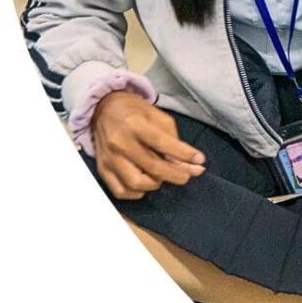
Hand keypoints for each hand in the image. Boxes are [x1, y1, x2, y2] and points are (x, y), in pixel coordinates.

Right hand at [91, 91, 205, 200]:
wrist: (104, 110)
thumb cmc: (136, 112)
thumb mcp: (158, 117)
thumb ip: (173, 139)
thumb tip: (189, 163)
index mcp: (134, 124)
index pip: (161, 143)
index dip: (183, 154)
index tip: (200, 161)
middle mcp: (119, 143)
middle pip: (151, 167)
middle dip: (175, 174)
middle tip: (187, 175)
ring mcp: (108, 158)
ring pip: (135, 183)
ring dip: (155, 184)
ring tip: (162, 176)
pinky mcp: (102, 170)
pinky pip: (120, 191)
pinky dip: (136, 193)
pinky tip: (146, 183)